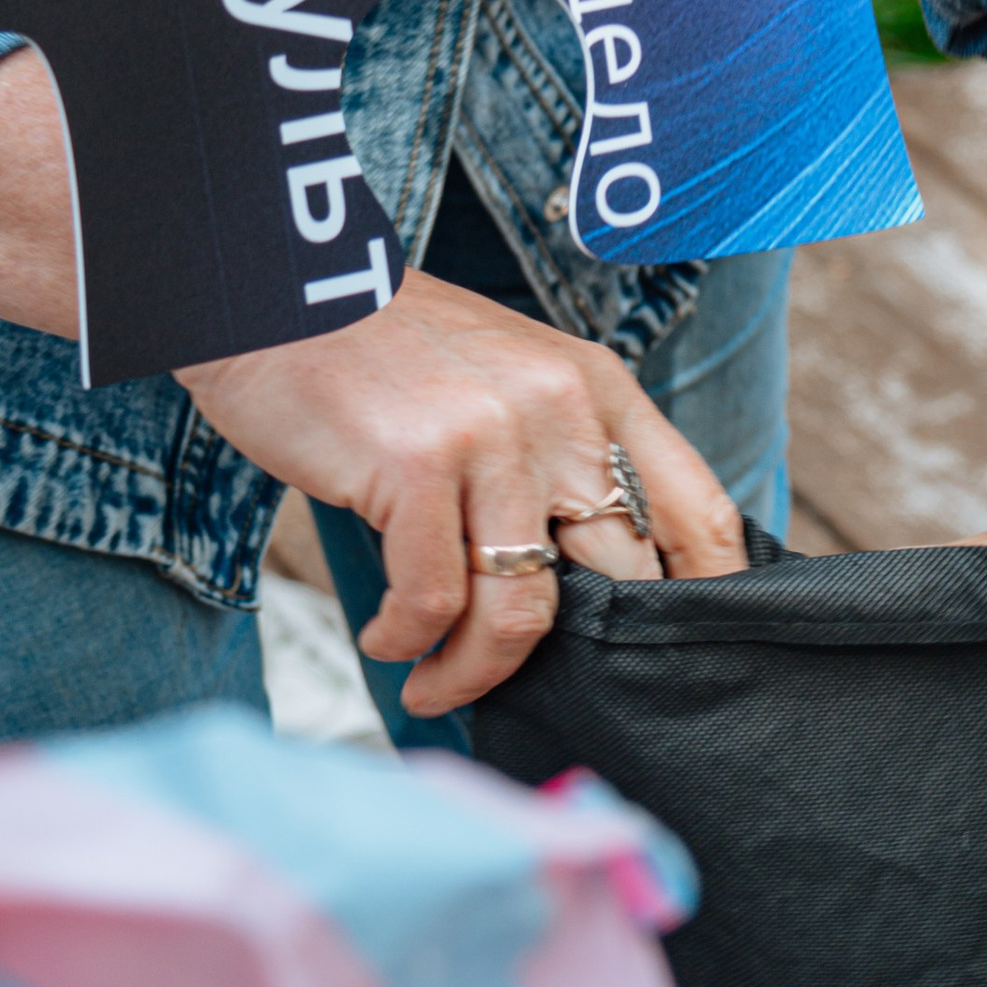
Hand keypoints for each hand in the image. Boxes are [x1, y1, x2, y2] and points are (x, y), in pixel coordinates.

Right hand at [180, 270, 745, 716]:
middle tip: (543, 694)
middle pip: (622, 580)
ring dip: (475, 671)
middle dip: (587, 662)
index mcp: (599, 389)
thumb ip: (561, 457)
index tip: (688, 657)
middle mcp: (562, 410)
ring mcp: (492, 437)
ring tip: (433, 684)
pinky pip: (433, 600)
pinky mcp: (416, 466)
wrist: (275, 291)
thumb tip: (596, 583)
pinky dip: (407, 641)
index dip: (712, 598)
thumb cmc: (388, 354)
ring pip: (523, 611)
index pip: (702, 513)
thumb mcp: (508, 380)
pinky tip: (387, 640)